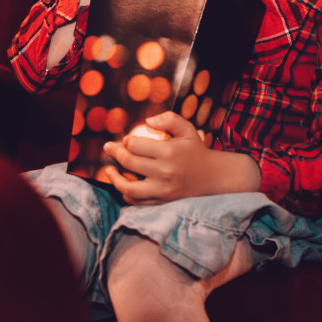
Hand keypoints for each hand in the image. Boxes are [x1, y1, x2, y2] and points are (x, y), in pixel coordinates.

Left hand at [103, 112, 260, 205]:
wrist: (213, 177)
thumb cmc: (197, 150)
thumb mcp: (187, 129)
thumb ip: (169, 119)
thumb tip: (148, 121)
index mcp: (169, 152)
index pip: (135, 145)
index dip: (126, 141)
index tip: (126, 140)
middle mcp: (164, 172)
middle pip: (129, 162)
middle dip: (115, 153)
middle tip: (109, 148)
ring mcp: (162, 190)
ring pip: (128, 187)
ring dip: (114, 178)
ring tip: (108, 170)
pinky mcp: (162, 202)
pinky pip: (136, 201)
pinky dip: (126, 193)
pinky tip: (123, 184)